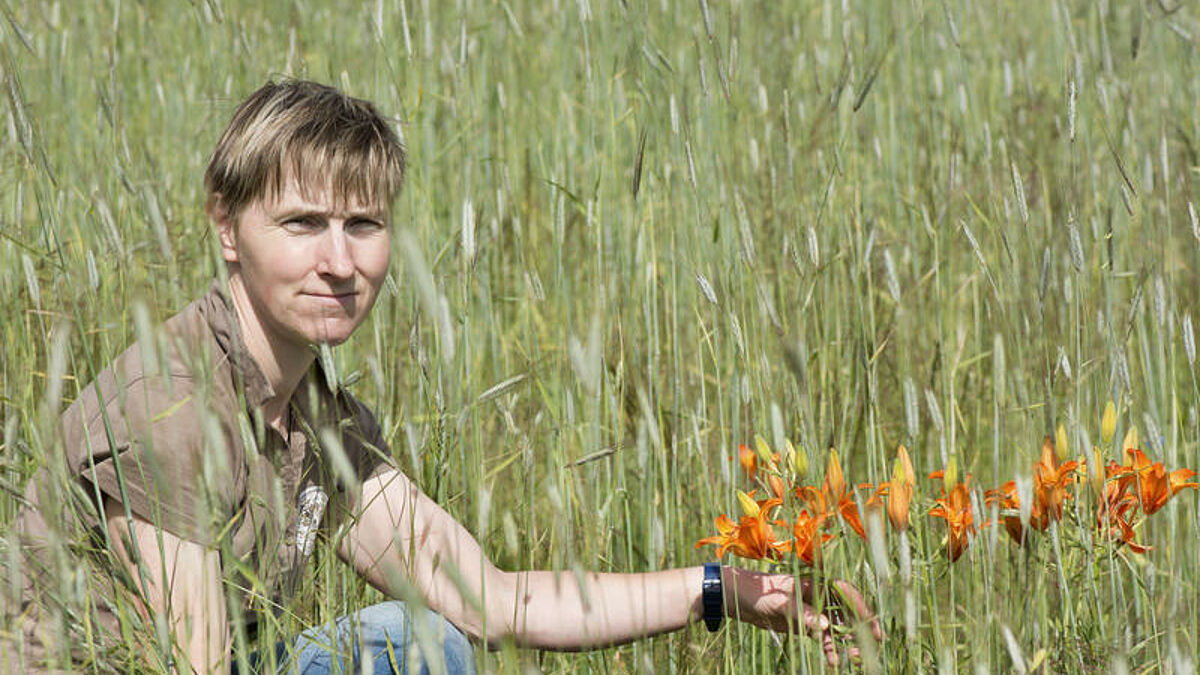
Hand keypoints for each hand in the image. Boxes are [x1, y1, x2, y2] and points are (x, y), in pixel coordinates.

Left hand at [724, 568, 882, 666]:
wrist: (737, 597)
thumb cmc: (759, 592)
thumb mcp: (780, 602)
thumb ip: (802, 613)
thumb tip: (824, 627)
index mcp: (816, 583)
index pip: (846, 593)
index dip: (862, 609)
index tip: (873, 627)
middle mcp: (819, 596)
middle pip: (847, 612)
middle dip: (860, 629)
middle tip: (870, 648)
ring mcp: (813, 611)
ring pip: (837, 627)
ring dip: (846, 642)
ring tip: (853, 658)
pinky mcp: (805, 625)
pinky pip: (823, 638)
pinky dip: (830, 648)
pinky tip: (833, 661)